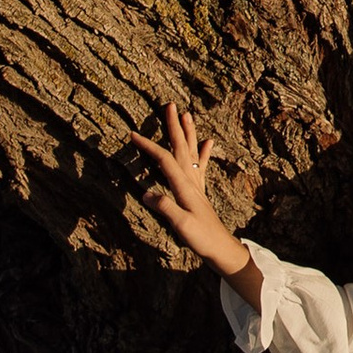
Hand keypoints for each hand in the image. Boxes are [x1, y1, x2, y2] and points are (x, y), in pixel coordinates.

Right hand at [129, 98, 252, 280]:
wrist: (220, 247)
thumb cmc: (201, 237)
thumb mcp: (181, 225)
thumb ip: (165, 207)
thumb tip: (145, 193)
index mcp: (184, 186)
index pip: (164, 160)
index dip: (148, 146)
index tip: (132, 134)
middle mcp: (191, 181)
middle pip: (181, 148)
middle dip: (174, 126)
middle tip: (170, 106)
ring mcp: (196, 185)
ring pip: (191, 152)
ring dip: (188, 133)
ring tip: (187, 115)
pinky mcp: (199, 191)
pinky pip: (201, 166)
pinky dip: (204, 152)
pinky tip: (209, 141)